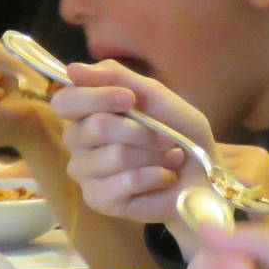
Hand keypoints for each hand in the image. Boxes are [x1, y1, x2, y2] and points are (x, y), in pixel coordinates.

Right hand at [54, 61, 217, 226]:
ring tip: (171, 157)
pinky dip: (155, 175)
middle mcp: (77, 142)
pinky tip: (165, 176)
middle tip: (167, 137)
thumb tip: (72, 69)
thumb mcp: (154, 94)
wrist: (202, 174)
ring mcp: (85, 173)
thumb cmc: (177, 131)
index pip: (65, 101)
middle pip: (96, 127)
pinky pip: (125, 182)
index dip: (96, 97)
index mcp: (85, 112)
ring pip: (116, 155)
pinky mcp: (98, 199)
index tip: (131, 98)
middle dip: (141, 130)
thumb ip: (116, 77)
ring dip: (154, 154)